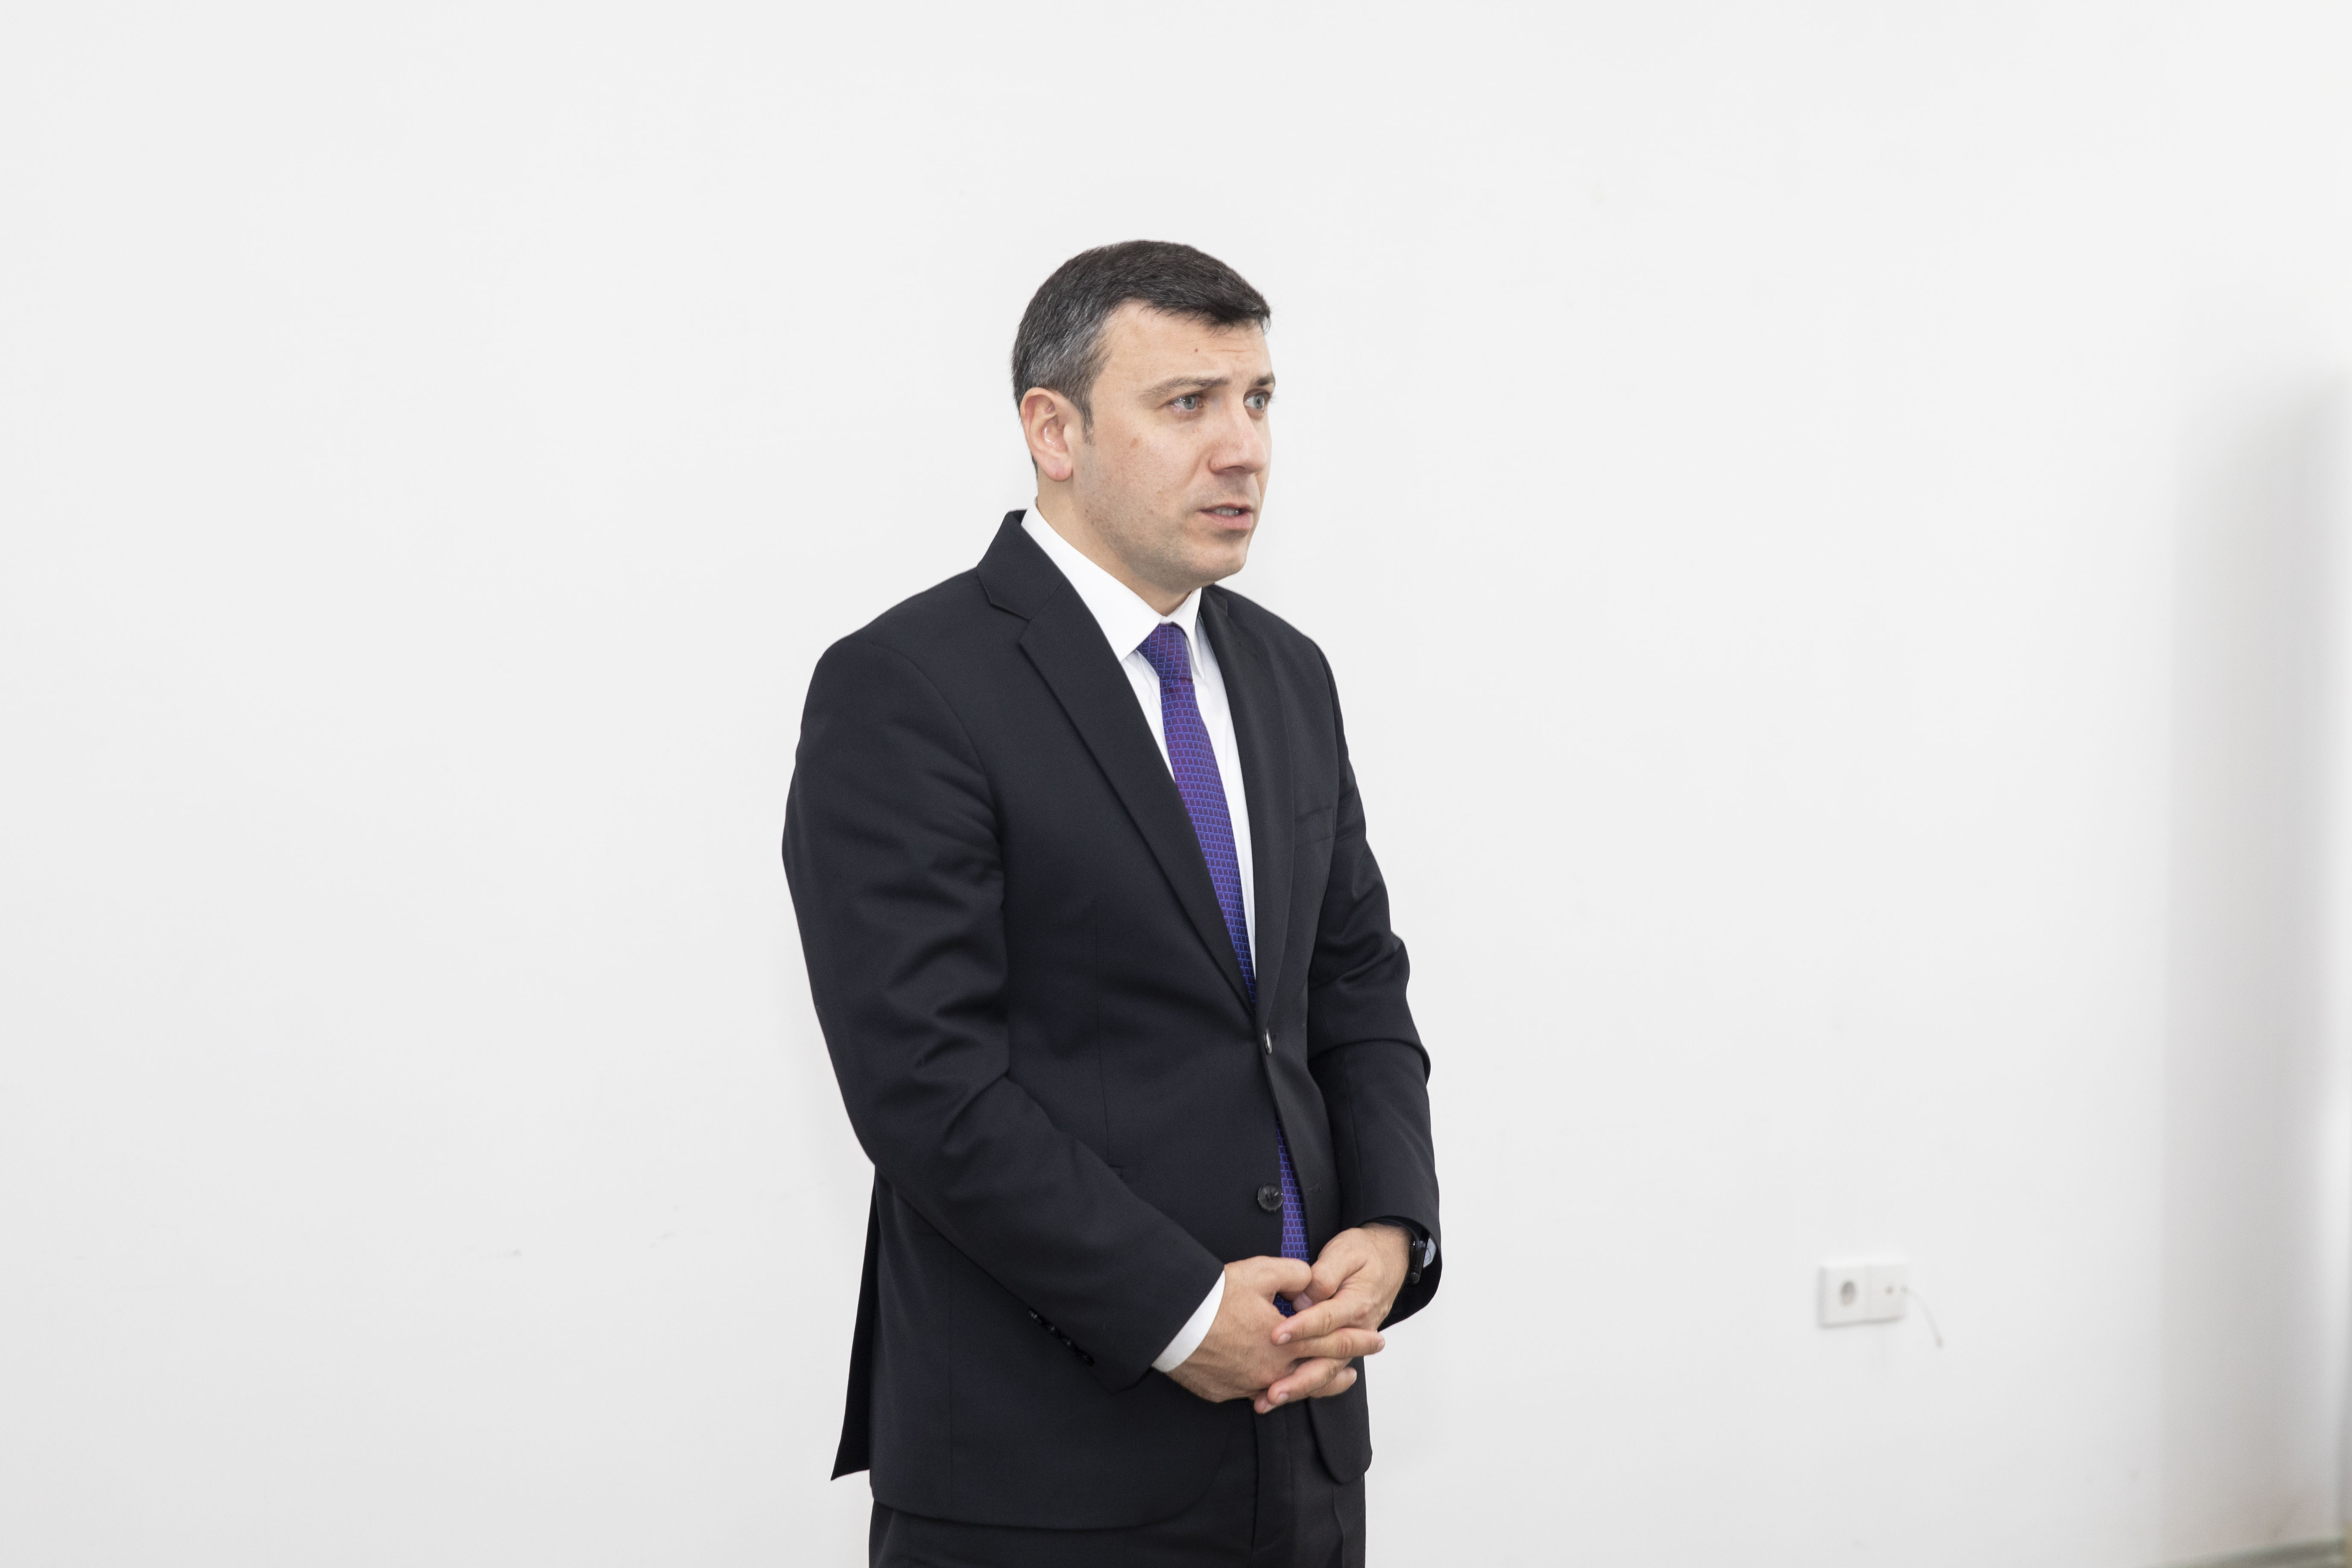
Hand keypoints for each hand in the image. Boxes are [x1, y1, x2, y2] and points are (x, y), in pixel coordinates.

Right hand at [1165, 1255, 1385, 1409]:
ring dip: (1309, 1386)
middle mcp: (1272, 1369)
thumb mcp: (1260, 1272)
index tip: (1377, 1340)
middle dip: (1340, 1371)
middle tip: (1357, 1372)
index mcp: (1287, 1341)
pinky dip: (1271, 1390)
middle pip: (1316, 1375)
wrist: (1171, 1323)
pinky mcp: (1225, 1391)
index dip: (1357, 1340)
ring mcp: (1248, 1384)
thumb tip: (1309, 1281)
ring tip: (1325, 1383)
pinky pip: (1254, 1393)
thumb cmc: (1214, 1297)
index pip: (1333, 1342)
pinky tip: (1274, 1387)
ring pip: (1287, 1389)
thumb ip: (1294, 1274)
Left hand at [1260, 1225, 1410, 1408]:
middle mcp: (1356, 1330)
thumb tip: (1306, 1294)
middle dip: (1298, 1377)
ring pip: (1325, 1373)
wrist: (1388, 1260)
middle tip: (1272, 1389)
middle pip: (1327, 1360)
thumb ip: (1326, 1273)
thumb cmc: (1363, 1254)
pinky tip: (1279, 1396)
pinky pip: (1324, 1374)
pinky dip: (1304, 1388)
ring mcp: (1349, 1344)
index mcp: (1356, 1305)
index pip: (1325, 1320)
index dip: (1300, 1329)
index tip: (1275, 1336)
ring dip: (1298, 1389)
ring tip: (1270, 1399)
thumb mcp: (1346, 1252)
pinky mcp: (1341, 1349)